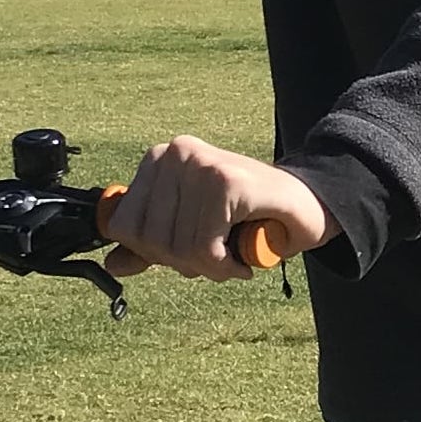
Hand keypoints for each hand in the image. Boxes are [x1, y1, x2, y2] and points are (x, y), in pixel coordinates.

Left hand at [102, 135, 337, 280]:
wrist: (308, 205)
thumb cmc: (248, 216)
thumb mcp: (191, 230)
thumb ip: (151, 245)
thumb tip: (112, 264)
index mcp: (160, 158)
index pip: (123, 226)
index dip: (154, 253)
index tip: (189, 250)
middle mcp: (176, 152)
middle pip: (149, 241)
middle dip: (185, 263)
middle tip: (218, 256)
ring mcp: (201, 164)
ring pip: (178, 248)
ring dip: (210, 269)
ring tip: (233, 255)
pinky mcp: (227, 182)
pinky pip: (206, 248)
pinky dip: (225, 266)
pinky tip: (244, 257)